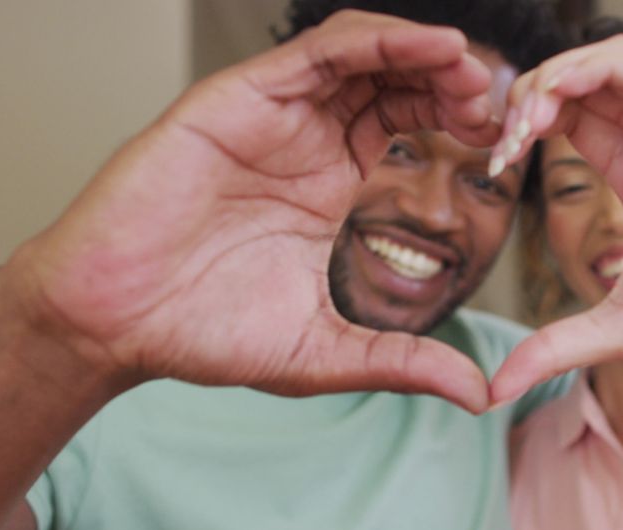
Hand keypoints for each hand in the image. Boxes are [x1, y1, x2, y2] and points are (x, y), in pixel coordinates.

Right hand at [3, 10, 499, 410]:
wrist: (114, 323)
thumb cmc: (204, 331)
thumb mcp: (327, 351)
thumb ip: (402, 361)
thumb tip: (477, 395)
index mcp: (332, 187)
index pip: (409, 130)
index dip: (460, 127)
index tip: (508, 143)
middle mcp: (309, 143)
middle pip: (397, 85)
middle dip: (454, 86)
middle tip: (502, 104)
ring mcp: (276, 117)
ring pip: (364, 57)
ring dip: (425, 56)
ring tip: (473, 74)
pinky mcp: (238, 100)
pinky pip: (318, 54)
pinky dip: (377, 43)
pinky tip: (429, 49)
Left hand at [489, 34, 622, 402]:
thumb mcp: (619, 330)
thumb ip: (556, 347)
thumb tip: (495, 392)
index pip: (568, 117)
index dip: (522, 125)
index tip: (494, 162)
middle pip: (581, 81)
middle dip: (528, 94)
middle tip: (499, 137)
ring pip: (611, 63)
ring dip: (558, 76)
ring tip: (526, 119)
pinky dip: (600, 69)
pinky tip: (560, 96)